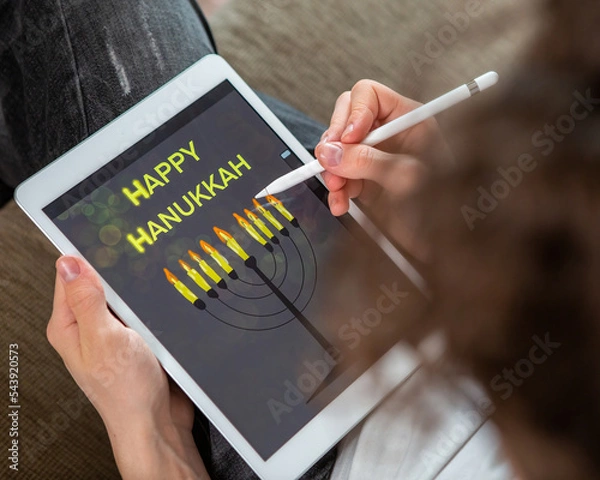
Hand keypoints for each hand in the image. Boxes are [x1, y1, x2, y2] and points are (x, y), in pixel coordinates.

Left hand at [48, 256, 207, 478]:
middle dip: (116, 273)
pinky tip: (157, 305)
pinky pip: (139, 311)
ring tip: (149, 288)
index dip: (88, 255)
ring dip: (136, 291)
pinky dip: (148, 305)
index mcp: (69, 326)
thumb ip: (86, 300)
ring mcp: (110, 334)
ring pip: (122, 297)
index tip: (108, 240)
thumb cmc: (127, 391)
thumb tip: (69, 263)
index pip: (69, 275)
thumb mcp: (104, 339)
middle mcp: (86, 329)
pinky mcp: (133, 340)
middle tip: (136, 263)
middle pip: (97, 283)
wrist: (157, 422)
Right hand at [315, 80, 450, 215]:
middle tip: (331, 160)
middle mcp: (389, 134)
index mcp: (409, 120)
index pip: (370, 95)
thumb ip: (371, 161)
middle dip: (335, 141)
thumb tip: (332, 153)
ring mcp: (375, 157)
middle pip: (346, 118)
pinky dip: (335, 190)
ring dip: (332, 169)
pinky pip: (339, 176)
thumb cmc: (443, 207)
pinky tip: (340, 202)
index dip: (354, 113)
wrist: (444, 240)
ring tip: (337, 188)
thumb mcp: (407, 178)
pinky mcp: (365, 180)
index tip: (349, 138)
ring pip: (337, 149)